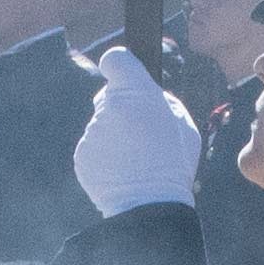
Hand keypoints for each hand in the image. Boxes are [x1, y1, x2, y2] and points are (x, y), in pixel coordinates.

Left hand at [73, 46, 199, 214]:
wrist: (150, 204)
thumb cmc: (173, 162)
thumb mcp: (181, 123)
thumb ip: (159, 100)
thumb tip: (143, 94)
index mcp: (136, 93)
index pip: (116, 59)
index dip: (120, 66)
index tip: (122, 75)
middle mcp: (109, 107)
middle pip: (109, 97)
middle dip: (122, 109)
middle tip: (142, 134)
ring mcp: (92, 132)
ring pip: (101, 126)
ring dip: (114, 137)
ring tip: (135, 160)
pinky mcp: (81, 154)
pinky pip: (93, 148)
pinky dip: (104, 157)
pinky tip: (122, 171)